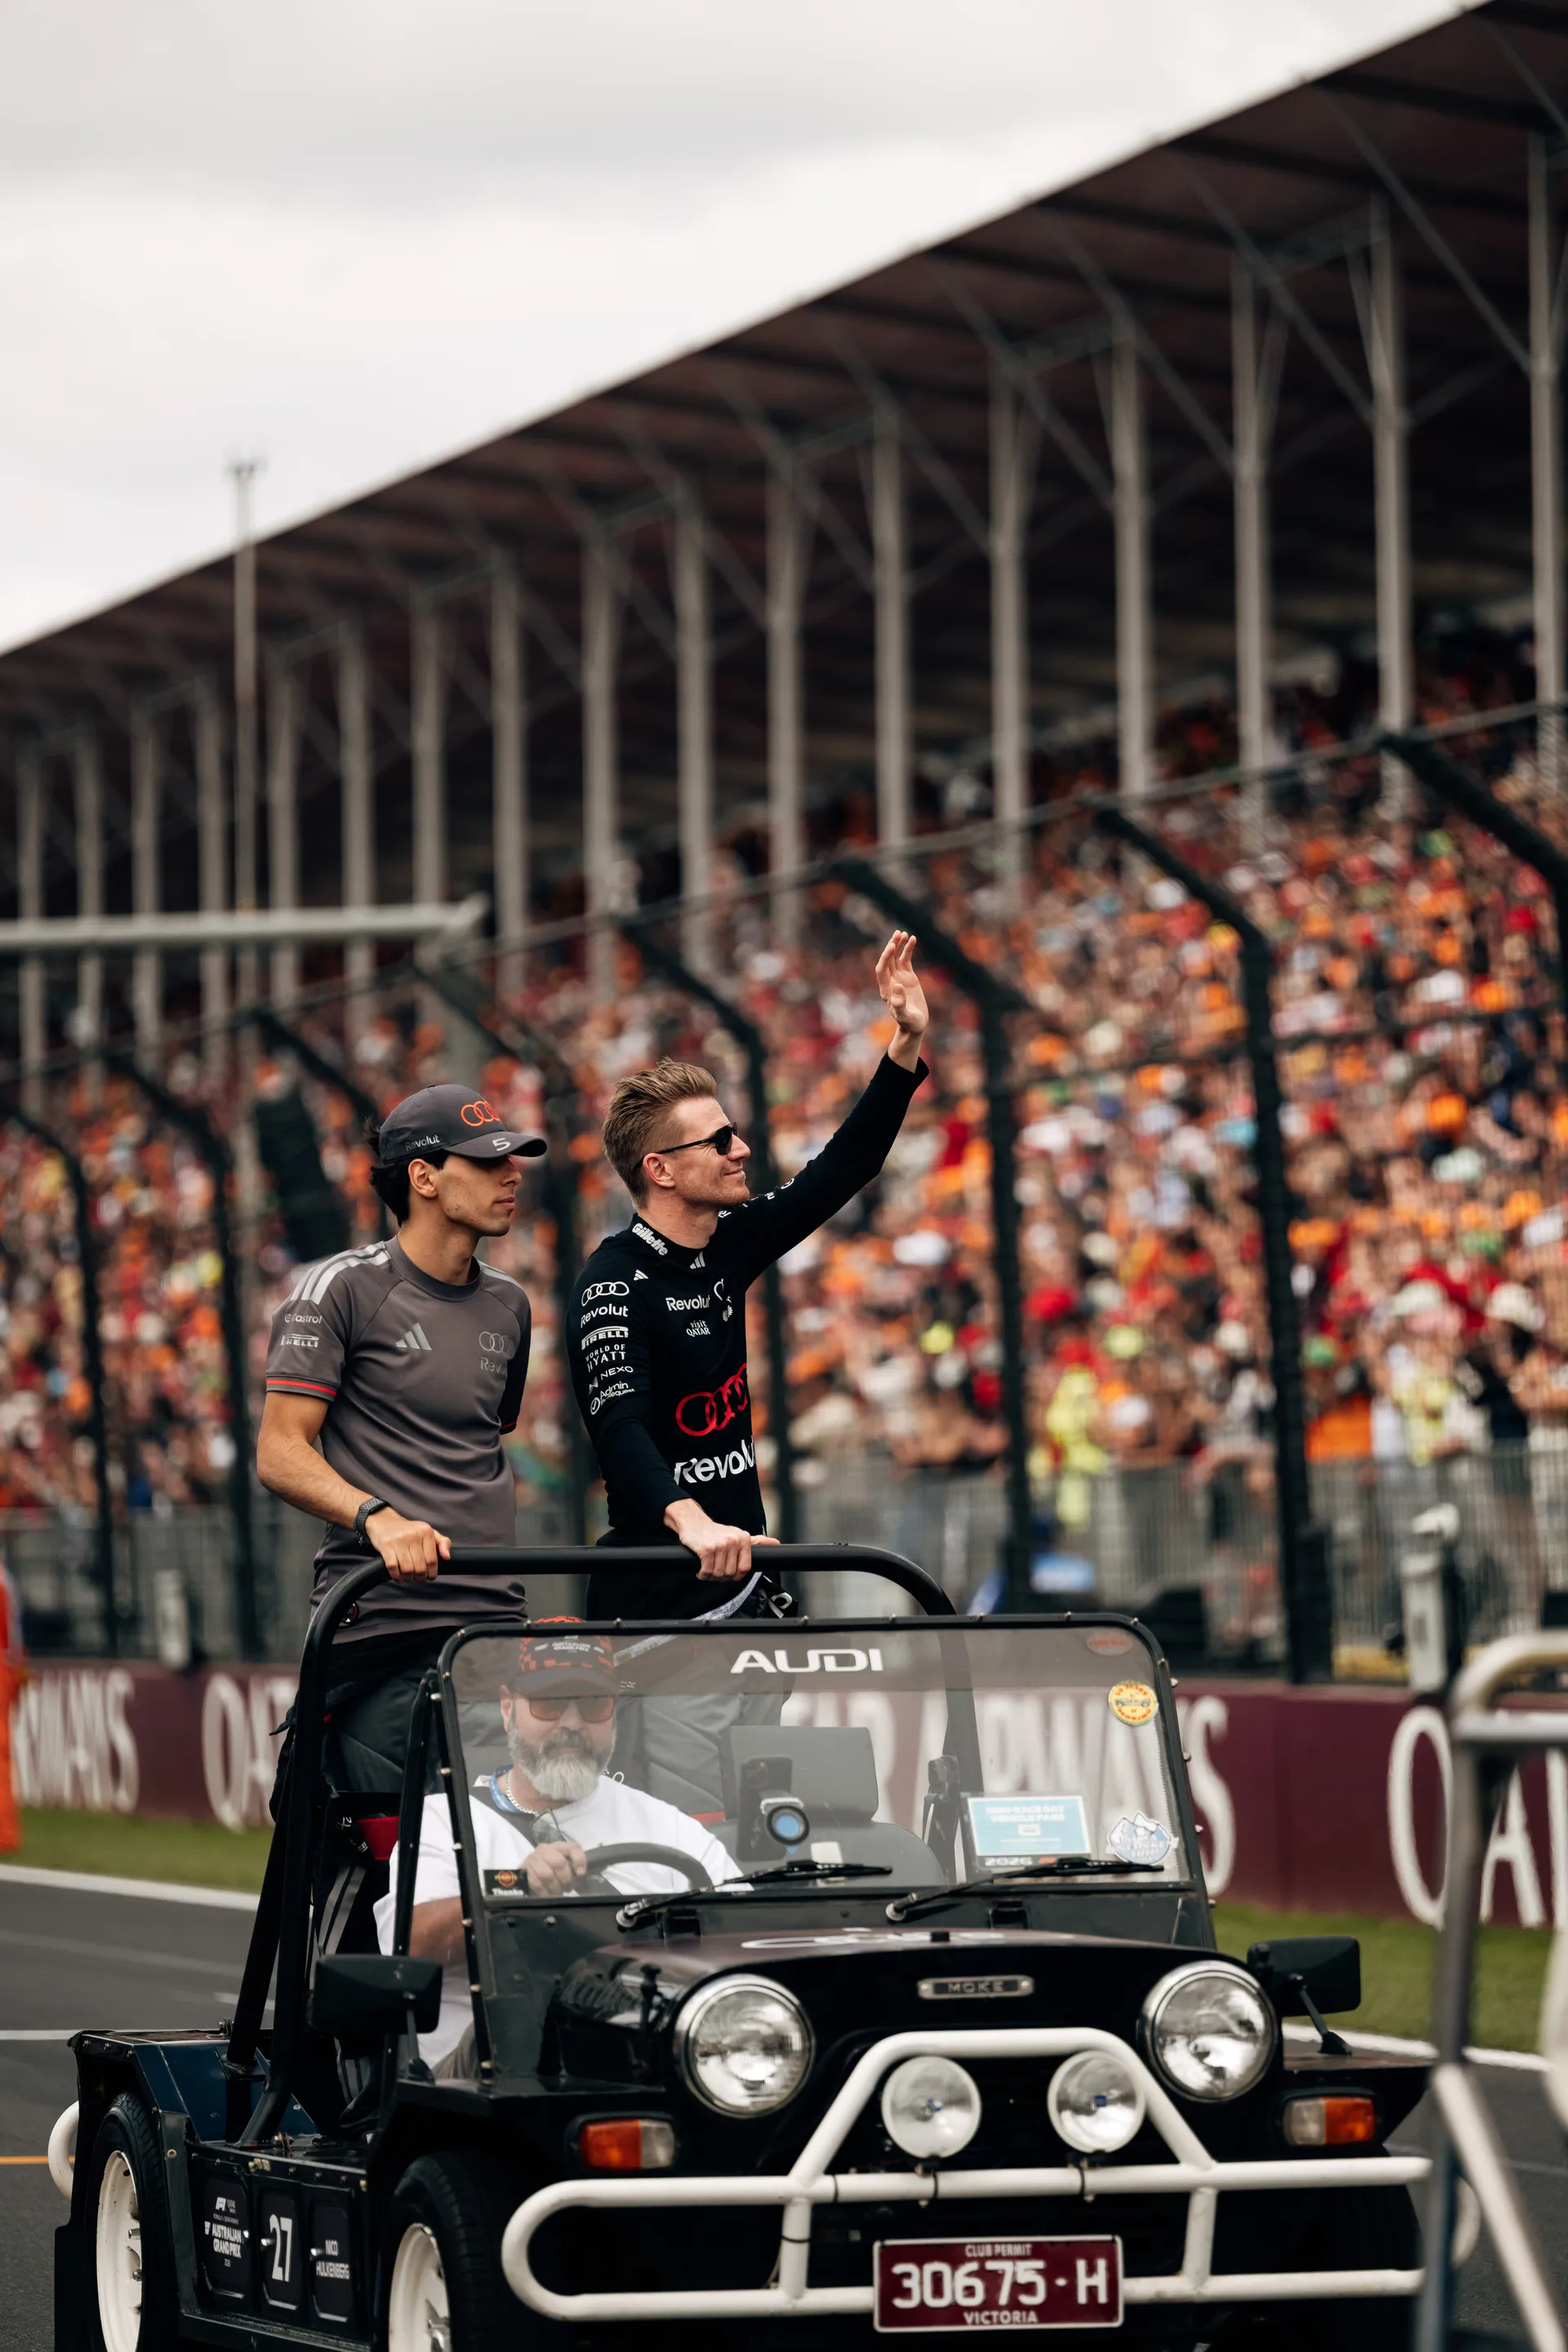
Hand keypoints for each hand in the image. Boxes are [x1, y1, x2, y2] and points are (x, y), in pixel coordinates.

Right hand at [366, 1507, 451, 1585]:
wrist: (384, 1522)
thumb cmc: (409, 1531)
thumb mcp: (428, 1532)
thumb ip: (442, 1543)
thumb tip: (447, 1557)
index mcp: (426, 1532)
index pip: (432, 1560)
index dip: (432, 1573)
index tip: (430, 1577)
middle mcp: (413, 1535)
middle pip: (420, 1567)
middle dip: (420, 1578)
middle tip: (418, 1579)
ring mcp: (399, 1540)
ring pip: (407, 1570)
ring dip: (408, 1579)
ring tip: (408, 1578)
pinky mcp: (386, 1546)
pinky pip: (393, 1568)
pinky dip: (396, 1576)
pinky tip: (398, 1577)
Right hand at [525, 1839, 589, 1896]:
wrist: (526, 1871)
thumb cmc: (550, 1868)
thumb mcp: (563, 1864)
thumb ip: (573, 1865)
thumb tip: (580, 1874)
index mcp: (558, 1846)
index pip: (572, 1848)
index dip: (579, 1860)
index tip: (581, 1874)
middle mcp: (545, 1849)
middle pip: (559, 1862)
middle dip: (565, 1879)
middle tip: (568, 1888)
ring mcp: (533, 1859)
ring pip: (547, 1875)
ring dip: (555, 1888)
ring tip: (558, 1893)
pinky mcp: (524, 1870)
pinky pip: (537, 1884)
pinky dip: (545, 1893)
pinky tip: (548, 1895)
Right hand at [665, 1499, 780, 1580]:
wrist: (694, 1523)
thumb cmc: (715, 1532)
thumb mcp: (738, 1535)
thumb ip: (757, 1541)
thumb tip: (776, 1543)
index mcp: (744, 1539)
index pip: (745, 1568)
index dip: (736, 1576)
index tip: (729, 1574)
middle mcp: (734, 1541)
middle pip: (731, 1573)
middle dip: (721, 1577)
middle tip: (714, 1570)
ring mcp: (720, 1545)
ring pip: (719, 1574)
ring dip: (711, 1576)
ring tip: (707, 1569)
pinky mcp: (707, 1549)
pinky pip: (707, 1572)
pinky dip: (702, 1574)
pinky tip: (701, 1569)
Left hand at [875, 931, 927, 1069]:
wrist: (915, 1025)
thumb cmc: (909, 1023)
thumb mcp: (905, 1016)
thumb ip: (899, 1003)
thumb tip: (897, 986)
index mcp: (886, 989)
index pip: (882, 969)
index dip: (885, 957)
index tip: (892, 947)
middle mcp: (890, 981)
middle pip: (888, 960)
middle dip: (891, 946)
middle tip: (898, 934)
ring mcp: (899, 977)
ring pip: (896, 957)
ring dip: (898, 945)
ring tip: (904, 933)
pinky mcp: (908, 977)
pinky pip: (906, 960)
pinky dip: (908, 950)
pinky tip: (913, 939)